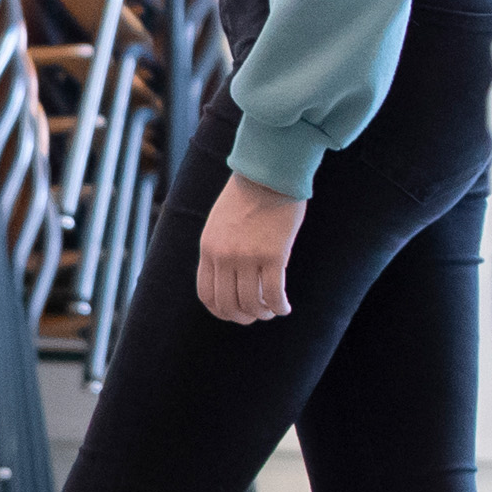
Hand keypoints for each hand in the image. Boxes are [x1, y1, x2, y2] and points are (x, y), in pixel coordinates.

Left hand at [194, 173, 302, 324]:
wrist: (268, 174)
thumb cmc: (247, 197)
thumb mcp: (219, 224)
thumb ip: (219, 251)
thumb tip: (230, 281)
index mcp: (208, 249)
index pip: (207, 295)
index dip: (221, 311)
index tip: (234, 313)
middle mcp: (224, 256)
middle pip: (228, 304)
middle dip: (242, 317)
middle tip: (256, 315)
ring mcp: (247, 256)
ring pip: (251, 303)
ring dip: (263, 313)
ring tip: (272, 310)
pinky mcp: (272, 254)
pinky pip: (273, 293)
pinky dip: (279, 307)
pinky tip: (285, 307)